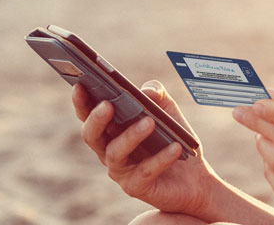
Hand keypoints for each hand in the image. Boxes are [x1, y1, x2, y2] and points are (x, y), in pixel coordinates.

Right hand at [72, 80, 219, 215]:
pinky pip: (145, 171)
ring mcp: (120, 171)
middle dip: (97, 119)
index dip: (81, 101)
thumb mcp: (168, 110)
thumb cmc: (173, 139)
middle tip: (108, 104)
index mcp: (110, 129)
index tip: (80, 85)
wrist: (194, 177)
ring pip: (115, 152)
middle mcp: (108, 150)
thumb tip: (146, 92)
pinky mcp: (136, 187)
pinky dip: (160, 158)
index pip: (88, 114)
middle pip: (91, 136)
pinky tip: (174, 147)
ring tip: (150, 122)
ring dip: (131, 135)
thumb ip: (157, 94)